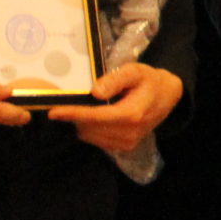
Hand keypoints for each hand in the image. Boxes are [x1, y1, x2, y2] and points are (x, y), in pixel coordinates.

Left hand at [46, 63, 184, 153]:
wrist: (167, 96)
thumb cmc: (149, 81)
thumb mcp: (135, 71)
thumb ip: (115, 80)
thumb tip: (94, 92)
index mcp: (132, 114)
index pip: (95, 116)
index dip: (73, 114)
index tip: (53, 111)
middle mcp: (129, 133)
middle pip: (89, 128)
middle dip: (75, 116)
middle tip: (67, 102)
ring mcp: (127, 143)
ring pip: (90, 136)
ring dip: (81, 123)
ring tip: (83, 107)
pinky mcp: (124, 147)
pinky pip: (96, 140)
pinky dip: (89, 129)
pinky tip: (94, 116)